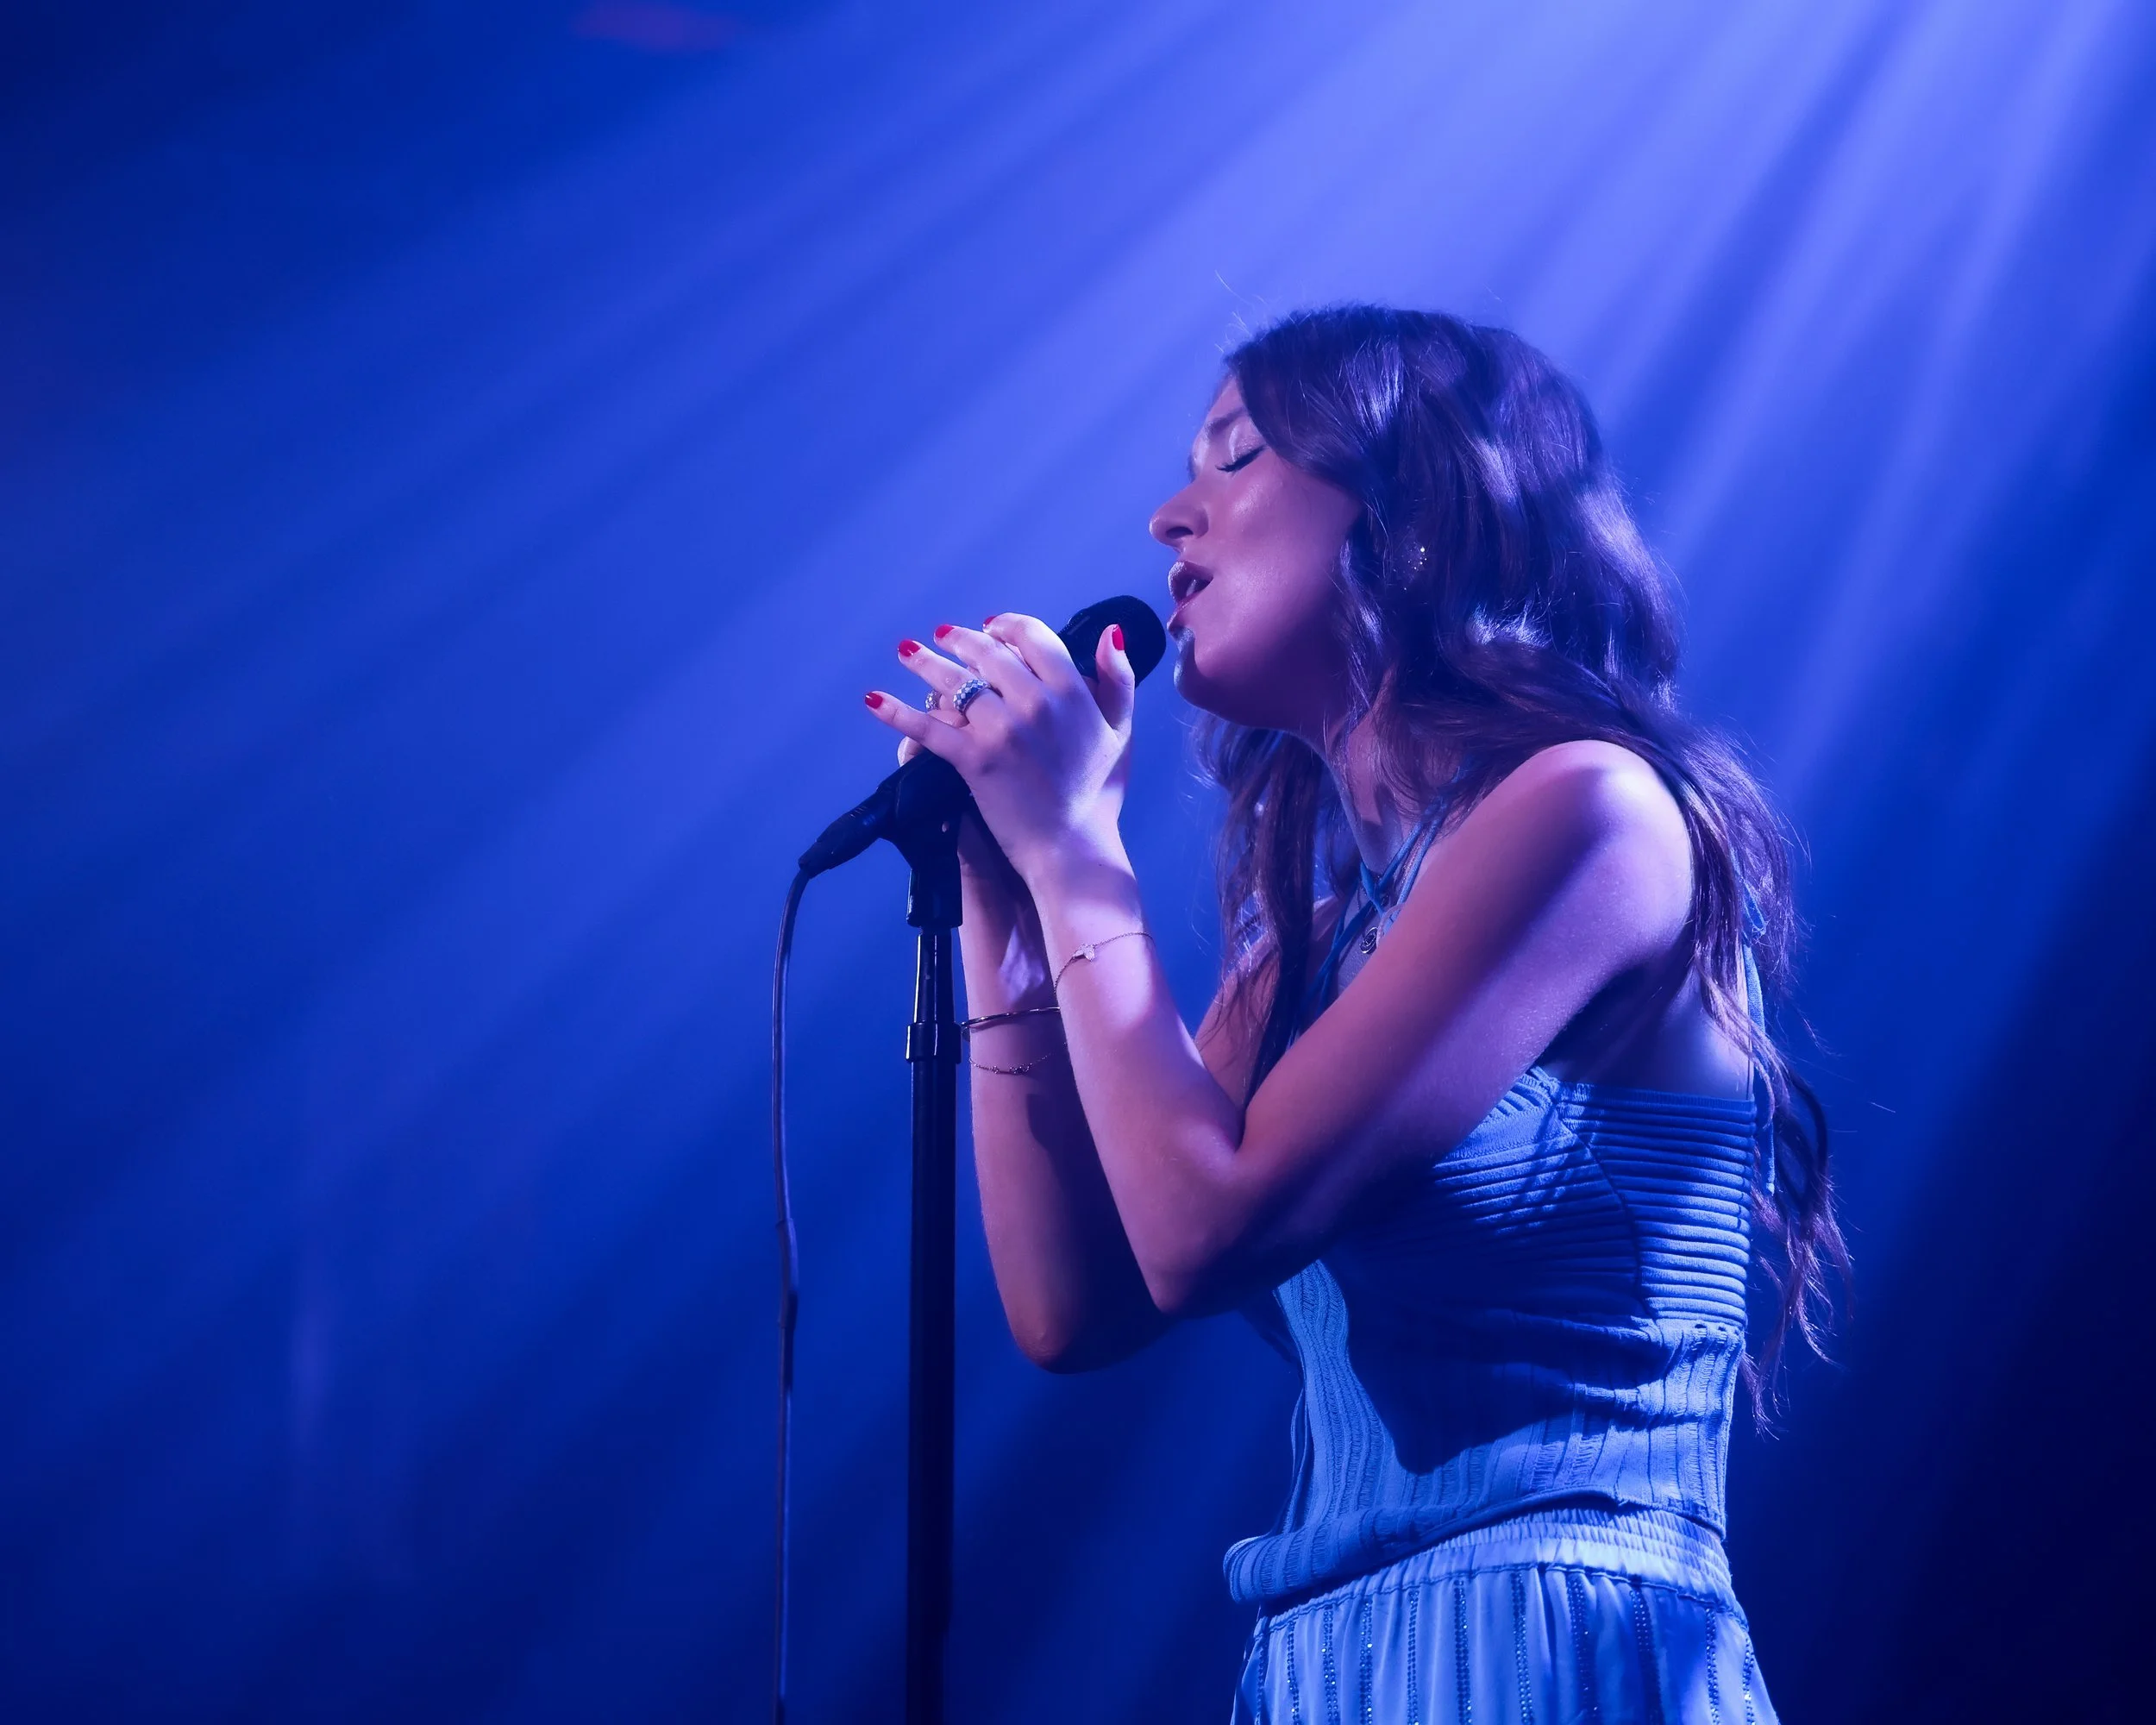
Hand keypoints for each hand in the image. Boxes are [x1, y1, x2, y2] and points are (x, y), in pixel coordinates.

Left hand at [866, 614, 1135, 886]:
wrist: (1073, 847)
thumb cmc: (1097, 795)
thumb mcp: (1119, 732)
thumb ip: (1118, 680)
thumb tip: (1110, 634)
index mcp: (1073, 693)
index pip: (1034, 638)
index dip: (1008, 626)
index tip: (992, 626)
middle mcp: (1037, 704)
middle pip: (990, 655)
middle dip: (961, 640)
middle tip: (944, 635)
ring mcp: (1003, 730)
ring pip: (956, 684)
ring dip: (926, 664)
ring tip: (908, 651)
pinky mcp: (975, 760)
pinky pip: (929, 728)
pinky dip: (897, 713)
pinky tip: (874, 699)